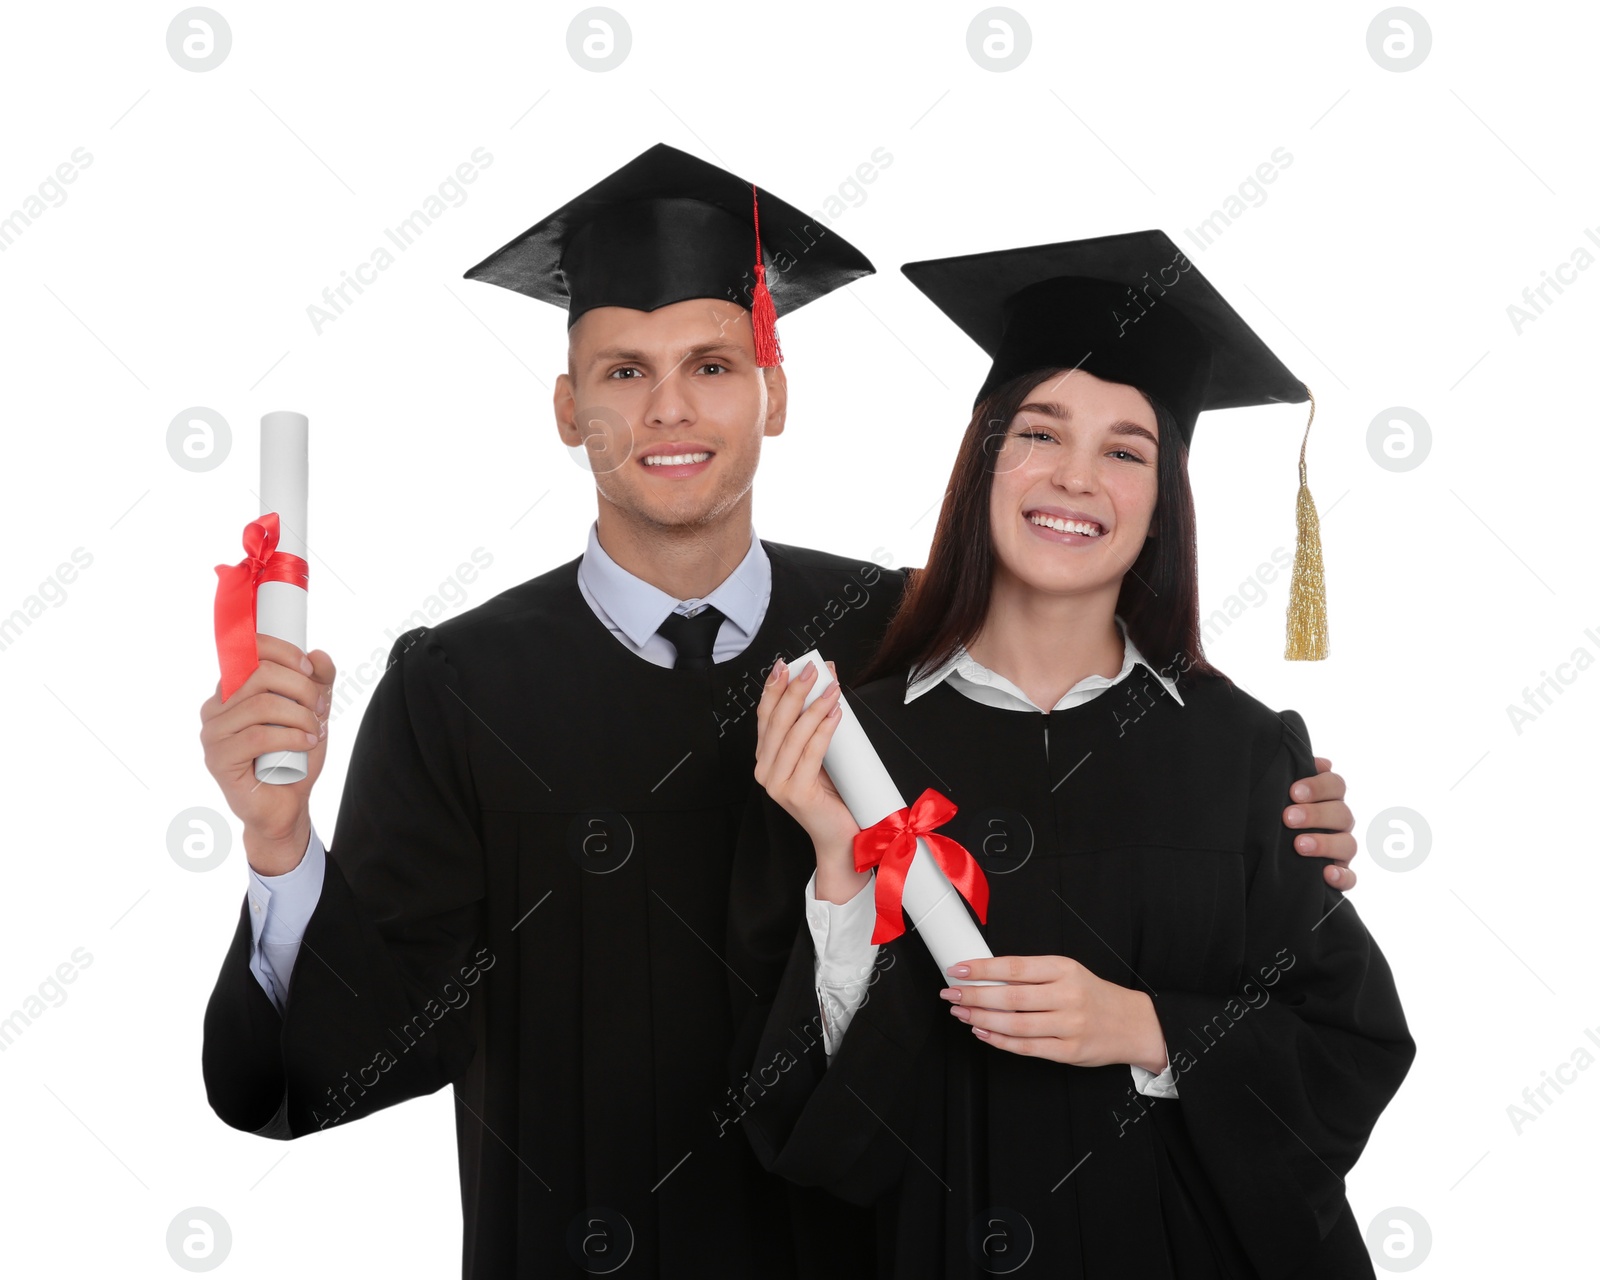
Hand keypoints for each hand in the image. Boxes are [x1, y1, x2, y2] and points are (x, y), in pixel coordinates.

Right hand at [199, 634, 335, 874]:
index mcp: (232, 690)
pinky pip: (257, 737)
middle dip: (301, 688)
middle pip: (259, 675)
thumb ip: (319, 682)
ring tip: (315, 731)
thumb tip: (318, 654)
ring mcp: (212, 734)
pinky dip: (291, 737)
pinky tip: (307, 744)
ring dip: (300, 716)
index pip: (248, 650)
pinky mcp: (218, 759)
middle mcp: (215, 707)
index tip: (309, 669)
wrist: (287, 803)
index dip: (283, 651)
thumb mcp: (313, 712)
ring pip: (261, 706)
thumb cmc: (294, 755)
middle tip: (321, 709)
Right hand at [753, 659, 862, 894]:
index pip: (765, 715)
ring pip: (793, 735)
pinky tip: (835, 714)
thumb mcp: (819, 753)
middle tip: (813, 669)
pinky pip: (810, 753)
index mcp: (766, 757)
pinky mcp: (794, 793)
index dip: (774, 688)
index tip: (786, 665)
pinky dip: (823, 730)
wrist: (841, 837)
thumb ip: (816, 725)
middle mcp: (765, 769)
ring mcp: (777, 783)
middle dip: (794, 691)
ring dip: (814, 707)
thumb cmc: (831, 795)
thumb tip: (827, 686)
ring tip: (832, 689)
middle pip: (777, 721)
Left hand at [939, 955, 1166, 1070]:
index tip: (958, 969)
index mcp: (1064, 969)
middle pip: (1010, 997)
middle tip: (951, 993)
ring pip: (1014, 1024)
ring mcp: (1069, 1025)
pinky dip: (999, 1040)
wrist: (1132, 1024)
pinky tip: (982, 1032)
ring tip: (961, 1012)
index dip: (982, 969)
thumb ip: (1032, 974)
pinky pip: (1026, 1047)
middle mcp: (1067, 995)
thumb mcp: (1068, 973)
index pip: (1015, 966)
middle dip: (974, 995)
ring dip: (981, 1018)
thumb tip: (986, 975)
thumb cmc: (1092, 995)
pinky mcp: (1069, 1051)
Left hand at [1285, 756, 1356, 890]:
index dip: (1319, 786)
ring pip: (1348, 844)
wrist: (1266, 854)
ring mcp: (1341, 850)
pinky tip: (1326, 874)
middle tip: (1288, 818)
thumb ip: (1294, 776)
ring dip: (1325, 844)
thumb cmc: (1275, 816)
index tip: (1294, 792)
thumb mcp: (1279, 795)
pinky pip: (1350, 878)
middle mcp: (1339, 823)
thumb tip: (1321, 762)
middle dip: (1315, 814)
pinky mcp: (1340, 875)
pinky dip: (1342, 877)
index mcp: (1328, 799)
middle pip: (1342, 813)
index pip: (1336, 785)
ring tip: (1299, 845)